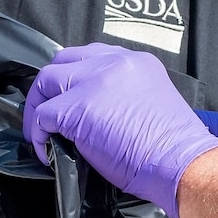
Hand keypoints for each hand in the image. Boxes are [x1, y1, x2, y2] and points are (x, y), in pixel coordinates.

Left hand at [24, 43, 217, 217]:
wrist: (180, 162)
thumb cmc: (173, 147)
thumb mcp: (151, 102)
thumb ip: (122, 94)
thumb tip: (95, 111)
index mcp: (135, 61)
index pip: (90, 55)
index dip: (73, 76)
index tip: (68, 96)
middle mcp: (113, 61)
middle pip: (63, 61)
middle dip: (49, 88)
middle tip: (46, 114)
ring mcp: (93, 81)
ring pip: (46, 82)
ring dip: (37, 108)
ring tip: (41, 134)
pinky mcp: (77, 107)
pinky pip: (42, 116)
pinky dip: (38, 135)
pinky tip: (47, 152)